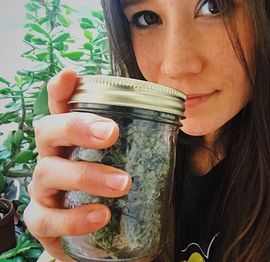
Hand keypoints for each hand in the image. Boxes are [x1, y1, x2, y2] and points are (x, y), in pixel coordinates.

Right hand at [24, 69, 131, 260]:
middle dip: (76, 127)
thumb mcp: (126, 162)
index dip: (61, 90)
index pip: (60, 108)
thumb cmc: (110, 190)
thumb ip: (145, 143)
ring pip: (48, 172)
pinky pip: (48, 219)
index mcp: (72, 140)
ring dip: (87, 175)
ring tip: (123, 183)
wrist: (97, 235)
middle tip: (110, 133)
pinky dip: (74, 218)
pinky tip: (101, 216)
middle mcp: (52, 157)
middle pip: (47, 131)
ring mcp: (44, 189)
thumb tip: (183, 121)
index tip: (71, 75)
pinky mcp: (43, 221)